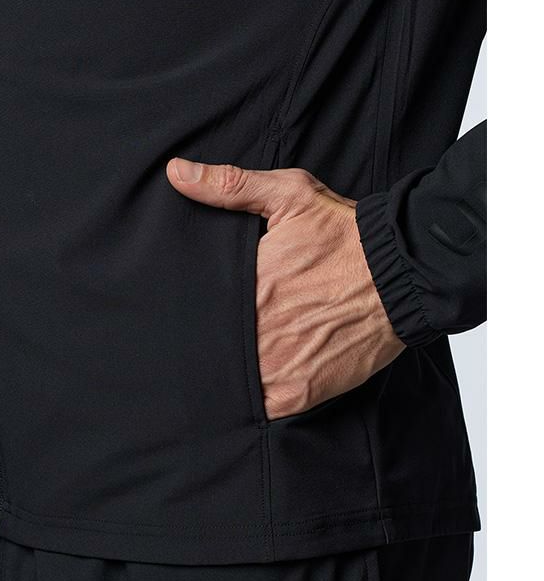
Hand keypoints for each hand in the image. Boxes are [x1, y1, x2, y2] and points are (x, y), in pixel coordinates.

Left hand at [166, 157, 404, 419]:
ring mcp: (277, 364)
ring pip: (233, 381)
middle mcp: (257, 328)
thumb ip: (230, 187)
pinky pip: (262, 407)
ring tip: (217, 376)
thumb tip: (177, 173)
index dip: (194, 317)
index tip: (186, 319)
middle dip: (207, 346)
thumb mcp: (288, 195)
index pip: (201, 310)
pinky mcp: (300, 391)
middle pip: (214, 347)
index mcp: (247, 286)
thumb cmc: (346, 235)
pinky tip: (249, 392)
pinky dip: (253, 403)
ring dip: (226, 378)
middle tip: (198, 348)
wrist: (403, 273)